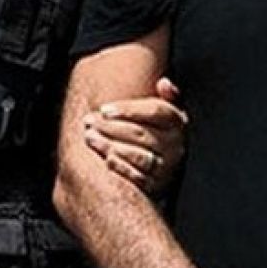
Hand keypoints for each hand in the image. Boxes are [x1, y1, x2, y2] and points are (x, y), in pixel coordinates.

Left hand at [84, 77, 186, 192]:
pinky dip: (120, 167)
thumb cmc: (158, 132)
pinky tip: (106, 158)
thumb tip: (164, 83)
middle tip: (89, 122)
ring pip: (137, 155)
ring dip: (110, 146)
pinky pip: (137, 176)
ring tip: (90, 137)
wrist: (164, 168)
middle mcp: (176, 145)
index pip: (155, 111)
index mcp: (177, 122)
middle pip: (141, 133)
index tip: (104, 110)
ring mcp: (167, 166)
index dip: (128, 110)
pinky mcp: (157, 184)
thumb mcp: (166, 113)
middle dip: (111, 128)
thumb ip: (166, 97)